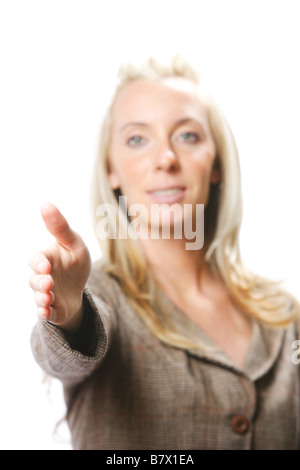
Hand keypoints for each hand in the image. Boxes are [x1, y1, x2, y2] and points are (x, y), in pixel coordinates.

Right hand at [29, 203, 91, 331]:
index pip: (37, 259)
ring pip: (39, 297)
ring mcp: (45, 293)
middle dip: (40, 281)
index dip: (39, 263)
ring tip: (48, 298)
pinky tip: (47, 312)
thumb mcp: (73, 243)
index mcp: (46, 258)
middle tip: (48, 282)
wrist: (79, 287)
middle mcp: (42, 276)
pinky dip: (44, 313)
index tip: (46, 266)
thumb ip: (60, 228)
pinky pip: (45, 312)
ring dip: (42, 298)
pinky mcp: (51, 308)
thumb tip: (45, 204)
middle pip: (34, 280)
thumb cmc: (74, 260)